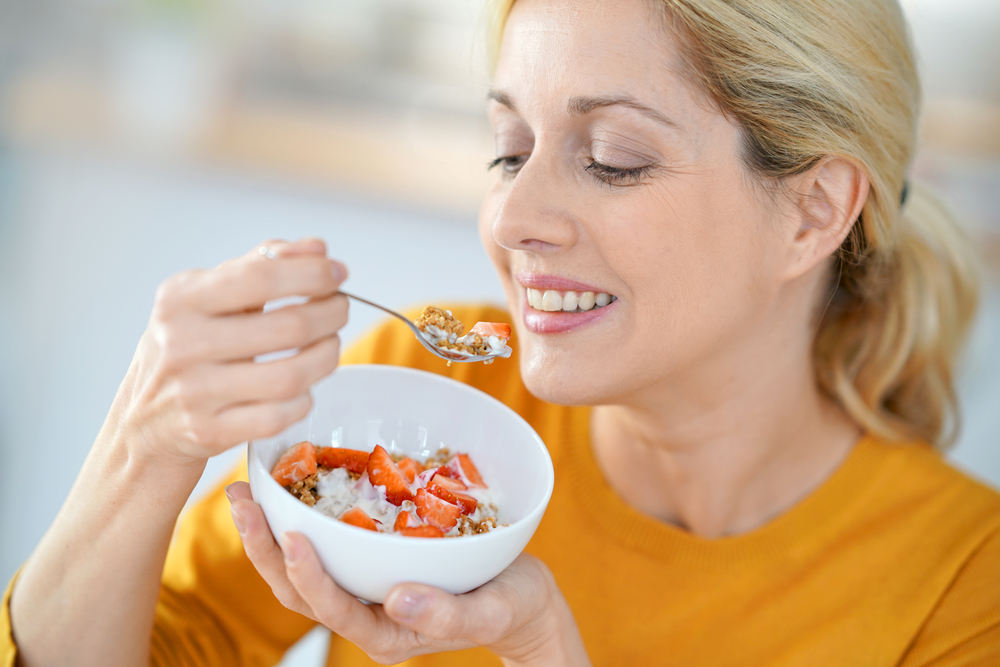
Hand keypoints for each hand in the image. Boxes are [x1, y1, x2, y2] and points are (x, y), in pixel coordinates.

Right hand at [104, 238, 348, 468]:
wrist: (142, 421)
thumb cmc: (186, 346)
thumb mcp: (207, 296)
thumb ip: (261, 265)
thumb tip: (317, 248)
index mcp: (182, 300)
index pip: (262, 276)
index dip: (312, 274)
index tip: (338, 274)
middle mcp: (182, 344)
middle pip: (288, 327)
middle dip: (331, 315)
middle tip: (339, 310)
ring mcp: (194, 393)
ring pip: (290, 377)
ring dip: (326, 358)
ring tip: (329, 346)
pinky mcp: (209, 432)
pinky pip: (279, 416)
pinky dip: (303, 400)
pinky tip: (302, 388)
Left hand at [226, 482, 589, 665]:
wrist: (523, 601)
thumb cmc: (512, 607)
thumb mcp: (491, 611)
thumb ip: (446, 612)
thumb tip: (398, 597)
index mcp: (386, 632)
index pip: (331, 606)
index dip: (307, 574)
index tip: (291, 535)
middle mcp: (366, 613)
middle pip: (298, 589)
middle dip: (264, 547)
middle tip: (240, 498)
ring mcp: (365, 590)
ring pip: (303, 567)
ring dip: (269, 531)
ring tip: (245, 488)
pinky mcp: (373, 565)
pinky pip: (328, 546)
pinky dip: (302, 517)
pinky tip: (291, 484)